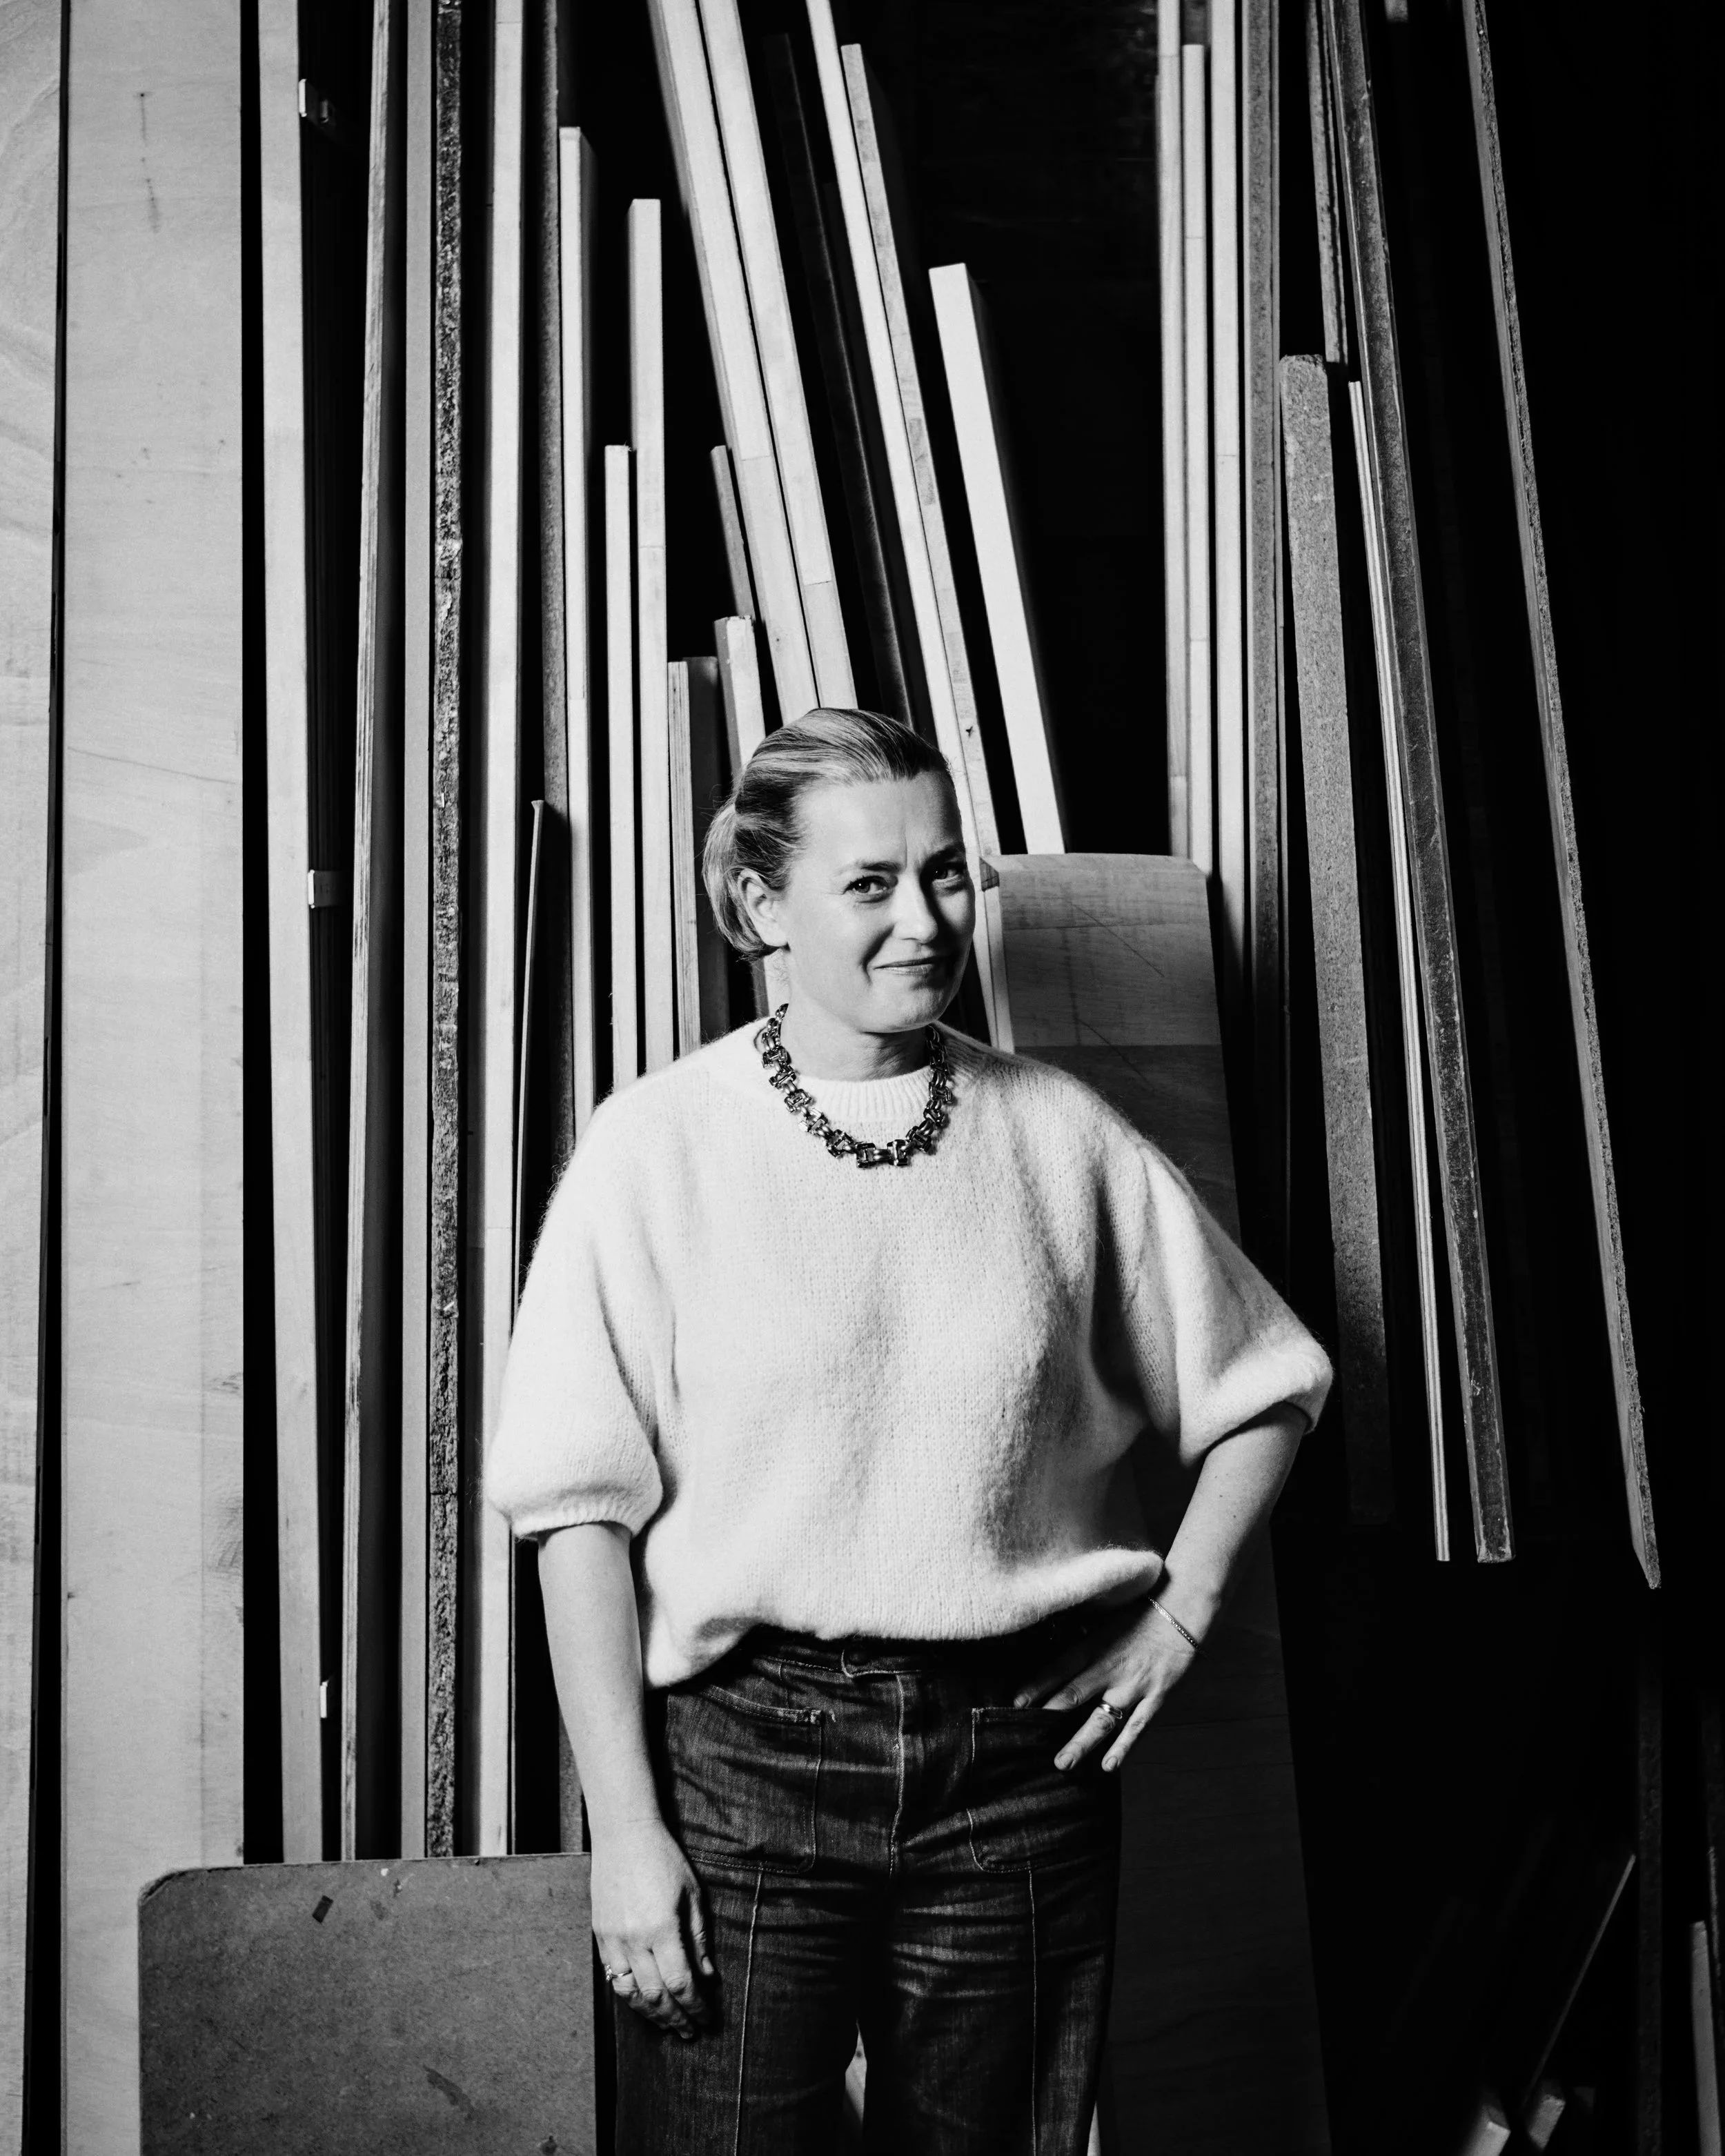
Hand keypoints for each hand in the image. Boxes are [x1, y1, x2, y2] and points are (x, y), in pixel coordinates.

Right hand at [591, 1817, 715, 2036]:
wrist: (624, 1835)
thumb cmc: (664, 1859)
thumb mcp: (693, 1894)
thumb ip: (699, 1938)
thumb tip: (708, 1976)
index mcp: (662, 1928)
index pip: (681, 1983)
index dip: (696, 2007)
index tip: (707, 2019)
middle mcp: (634, 1940)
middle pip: (655, 1996)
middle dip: (675, 2018)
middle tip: (690, 2032)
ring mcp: (613, 1940)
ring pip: (630, 1994)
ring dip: (650, 2015)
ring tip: (668, 2024)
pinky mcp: (599, 1936)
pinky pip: (613, 1978)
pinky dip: (629, 1996)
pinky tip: (643, 2002)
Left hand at [1013, 1595, 1205, 1773]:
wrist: (1182, 1610)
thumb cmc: (1139, 1610)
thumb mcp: (1102, 1618)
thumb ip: (1079, 1636)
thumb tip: (1050, 1641)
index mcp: (1093, 1645)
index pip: (1058, 1667)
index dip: (1036, 1686)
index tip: (1015, 1704)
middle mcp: (1110, 1668)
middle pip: (1073, 1695)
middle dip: (1049, 1717)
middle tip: (1026, 1738)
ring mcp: (1134, 1686)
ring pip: (1103, 1719)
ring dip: (1081, 1742)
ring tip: (1062, 1763)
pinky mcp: (1156, 1697)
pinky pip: (1137, 1727)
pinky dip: (1123, 1748)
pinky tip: (1108, 1767)